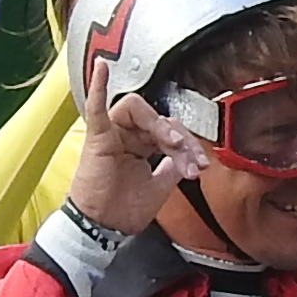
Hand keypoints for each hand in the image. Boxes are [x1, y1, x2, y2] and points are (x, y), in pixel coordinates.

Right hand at [67, 71, 213, 233]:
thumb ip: (173, 166)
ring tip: (173, 144)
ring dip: (161, 125)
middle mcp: (127, 134)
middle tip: (191, 162)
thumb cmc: (124, 209)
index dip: (189, 146)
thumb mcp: (161, 185)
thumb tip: (188, 155)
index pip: (170, 130)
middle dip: (181, 140)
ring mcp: (112, 133)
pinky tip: (102, 68)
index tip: (200, 166)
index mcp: (140, 143)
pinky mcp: (97, 137)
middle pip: (160, 119)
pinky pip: (96, 108)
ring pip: (139, 110)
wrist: (104, 228)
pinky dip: (98, 86)